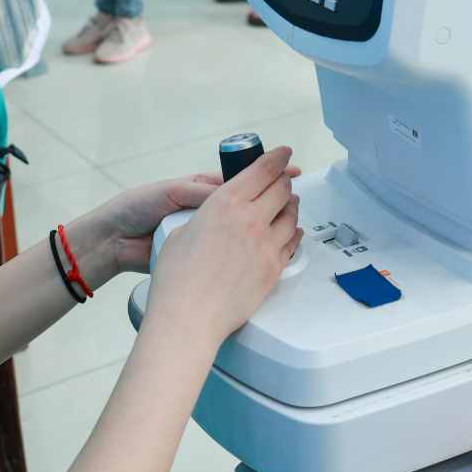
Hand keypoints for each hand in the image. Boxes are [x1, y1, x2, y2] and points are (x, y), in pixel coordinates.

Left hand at [73, 160, 306, 280]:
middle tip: (294, 195)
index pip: (243, 178)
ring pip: (244, 228)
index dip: (267, 172)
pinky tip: (261, 251)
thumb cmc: (136, 208)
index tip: (289, 167)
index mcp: (204, 189)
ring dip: (263, 226)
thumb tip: (228, 193)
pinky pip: (230, 251)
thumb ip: (200, 193)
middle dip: (274, 197)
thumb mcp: (171, 192)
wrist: (113, 242)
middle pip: (251, 202)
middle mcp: (211, 210)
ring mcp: (210, 233)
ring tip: (285, 223)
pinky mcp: (204, 255)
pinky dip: (246, 251)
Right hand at [146, 147, 303, 342]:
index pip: (262, 170)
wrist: (188, 317)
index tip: (283, 154)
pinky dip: (294, 233)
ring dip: (291, 206)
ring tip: (289, 204)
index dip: (276, 158)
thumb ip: (205, 218)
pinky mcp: (274, 268)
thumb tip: (214, 221)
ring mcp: (266, 244)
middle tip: (284, 180)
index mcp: (225, 203)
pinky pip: (292, 243)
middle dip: (284, 181)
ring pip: (291, 215)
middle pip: (281, 190)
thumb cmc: (177, 280)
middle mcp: (250, 219)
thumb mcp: (181, 233)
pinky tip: (292, 232)